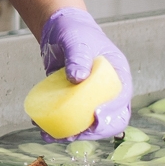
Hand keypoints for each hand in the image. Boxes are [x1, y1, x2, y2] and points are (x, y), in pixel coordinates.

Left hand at [39, 7, 131, 140]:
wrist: (59, 30)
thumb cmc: (74, 31)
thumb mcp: (76, 41)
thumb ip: (78, 57)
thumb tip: (77, 78)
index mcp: (117, 74)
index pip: (121, 99)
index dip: (112, 112)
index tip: (96, 118)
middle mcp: (108, 89)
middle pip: (110, 118)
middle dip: (95, 131)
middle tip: (76, 134)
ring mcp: (91, 97)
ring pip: (91, 123)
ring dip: (75, 134)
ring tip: (54, 135)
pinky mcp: (74, 100)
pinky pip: (71, 118)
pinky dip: (60, 126)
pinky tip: (43, 128)